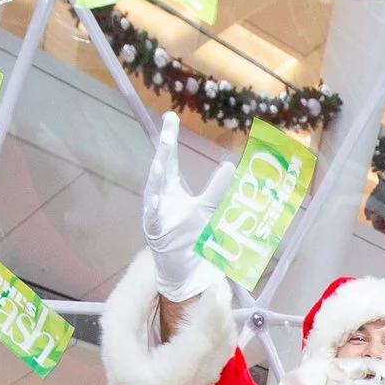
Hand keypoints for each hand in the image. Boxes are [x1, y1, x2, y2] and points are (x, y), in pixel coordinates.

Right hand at [141, 112, 232, 301]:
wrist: (183, 268)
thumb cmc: (191, 237)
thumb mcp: (208, 208)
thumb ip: (216, 188)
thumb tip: (230, 165)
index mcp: (170, 189)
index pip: (169, 159)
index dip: (169, 139)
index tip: (171, 116)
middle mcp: (160, 197)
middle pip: (160, 168)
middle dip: (164, 149)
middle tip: (168, 130)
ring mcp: (156, 214)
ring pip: (154, 191)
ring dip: (157, 176)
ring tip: (161, 161)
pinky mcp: (156, 232)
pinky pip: (154, 219)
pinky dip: (154, 209)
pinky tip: (157, 199)